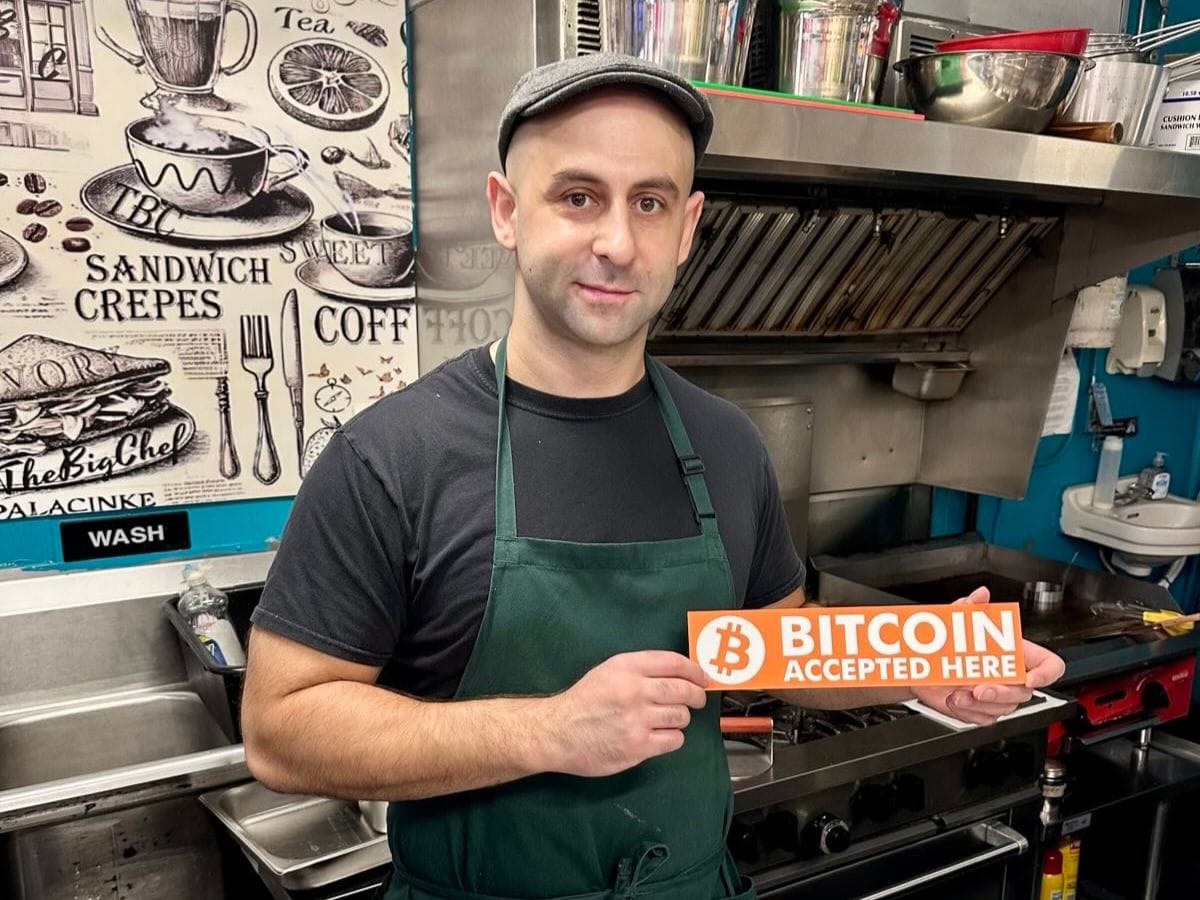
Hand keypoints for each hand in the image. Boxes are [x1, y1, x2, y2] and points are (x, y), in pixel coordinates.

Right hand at [542, 651, 709, 777]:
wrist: (558, 732)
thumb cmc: (585, 700)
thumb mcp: (608, 671)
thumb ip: (641, 669)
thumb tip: (680, 673)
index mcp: (627, 667)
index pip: (674, 663)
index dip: (695, 670)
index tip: (703, 677)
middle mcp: (634, 690)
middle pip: (684, 690)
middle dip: (696, 695)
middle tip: (697, 699)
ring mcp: (637, 720)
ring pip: (681, 716)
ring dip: (680, 718)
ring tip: (669, 719)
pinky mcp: (638, 746)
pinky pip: (674, 740)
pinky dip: (672, 738)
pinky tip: (660, 735)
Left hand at [912, 587, 1065, 726]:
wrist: (920, 663)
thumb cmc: (944, 639)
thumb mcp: (957, 620)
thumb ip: (970, 607)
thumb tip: (981, 594)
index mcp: (1014, 651)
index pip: (1049, 664)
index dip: (1047, 673)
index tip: (1030, 679)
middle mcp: (1009, 674)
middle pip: (1025, 692)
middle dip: (1001, 693)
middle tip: (980, 689)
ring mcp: (997, 693)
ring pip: (1004, 709)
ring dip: (979, 705)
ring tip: (958, 694)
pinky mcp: (982, 709)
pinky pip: (984, 719)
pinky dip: (968, 712)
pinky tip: (954, 700)